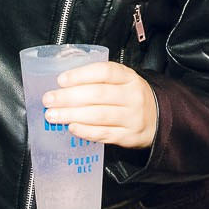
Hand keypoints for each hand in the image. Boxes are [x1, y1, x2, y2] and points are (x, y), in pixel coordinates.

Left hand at [41, 62, 157, 149]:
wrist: (159, 119)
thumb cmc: (130, 97)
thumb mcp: (122, 82)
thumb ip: (99, 80)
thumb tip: (62, 83)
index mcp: (129, 77)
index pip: (105, 72)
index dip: (81, 75)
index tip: (61, 80)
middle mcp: (132, 96)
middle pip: (98, 95)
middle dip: (69, 97)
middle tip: (49, 99)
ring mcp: (131, 117)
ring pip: (98, 115)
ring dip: (72, 115)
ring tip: (53, 115)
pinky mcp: (128, 136)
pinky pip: (103, 134)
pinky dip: (85, 131)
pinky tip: (71, 127)